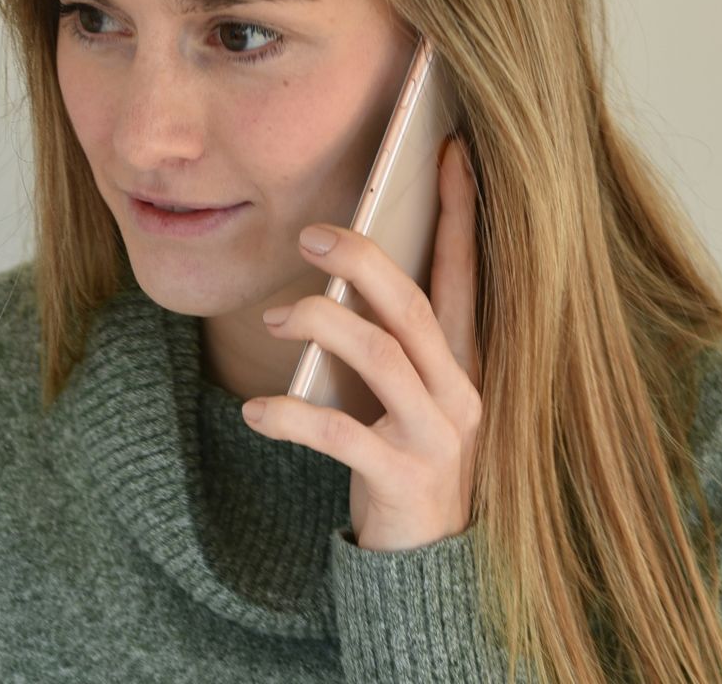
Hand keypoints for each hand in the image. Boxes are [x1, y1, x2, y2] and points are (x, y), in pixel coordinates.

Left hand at [243, 133, 483, 551]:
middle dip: (363, 261)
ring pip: (382, 358)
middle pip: (415, 306)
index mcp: (464, 364)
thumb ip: (385, 341)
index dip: (459, 212)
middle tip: (308, 236)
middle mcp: (462, 394)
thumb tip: (336, 271)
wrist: (428, 571)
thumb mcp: (403, 397)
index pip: (466, 274)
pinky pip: (342, 436)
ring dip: (322, 327)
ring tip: (275, 321)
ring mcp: (438, 439)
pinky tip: (255, 414)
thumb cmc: (403, 462)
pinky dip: (293, 418)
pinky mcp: (403, 480)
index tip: (449, 150)